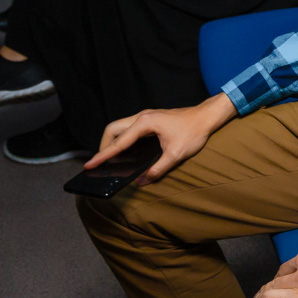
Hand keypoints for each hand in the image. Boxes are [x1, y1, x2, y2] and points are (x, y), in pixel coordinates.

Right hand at [86, 94, 236, 183]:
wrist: (207, 116)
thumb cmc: (194, 131)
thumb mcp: (176, 154)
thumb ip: (157, 169)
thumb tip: (141, 181)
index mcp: (145, 123)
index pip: (119, 142)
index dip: (103, 156)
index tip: (90, 165)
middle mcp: (142, 117)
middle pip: (112, 129)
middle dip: (104, 145)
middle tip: (102, 162)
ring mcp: (146, 116)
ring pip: (119, 127)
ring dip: (113, 141)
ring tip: (110, 158)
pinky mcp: (150, 119)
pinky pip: (129, 128)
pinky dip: (122, 138)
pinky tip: (126, 151)